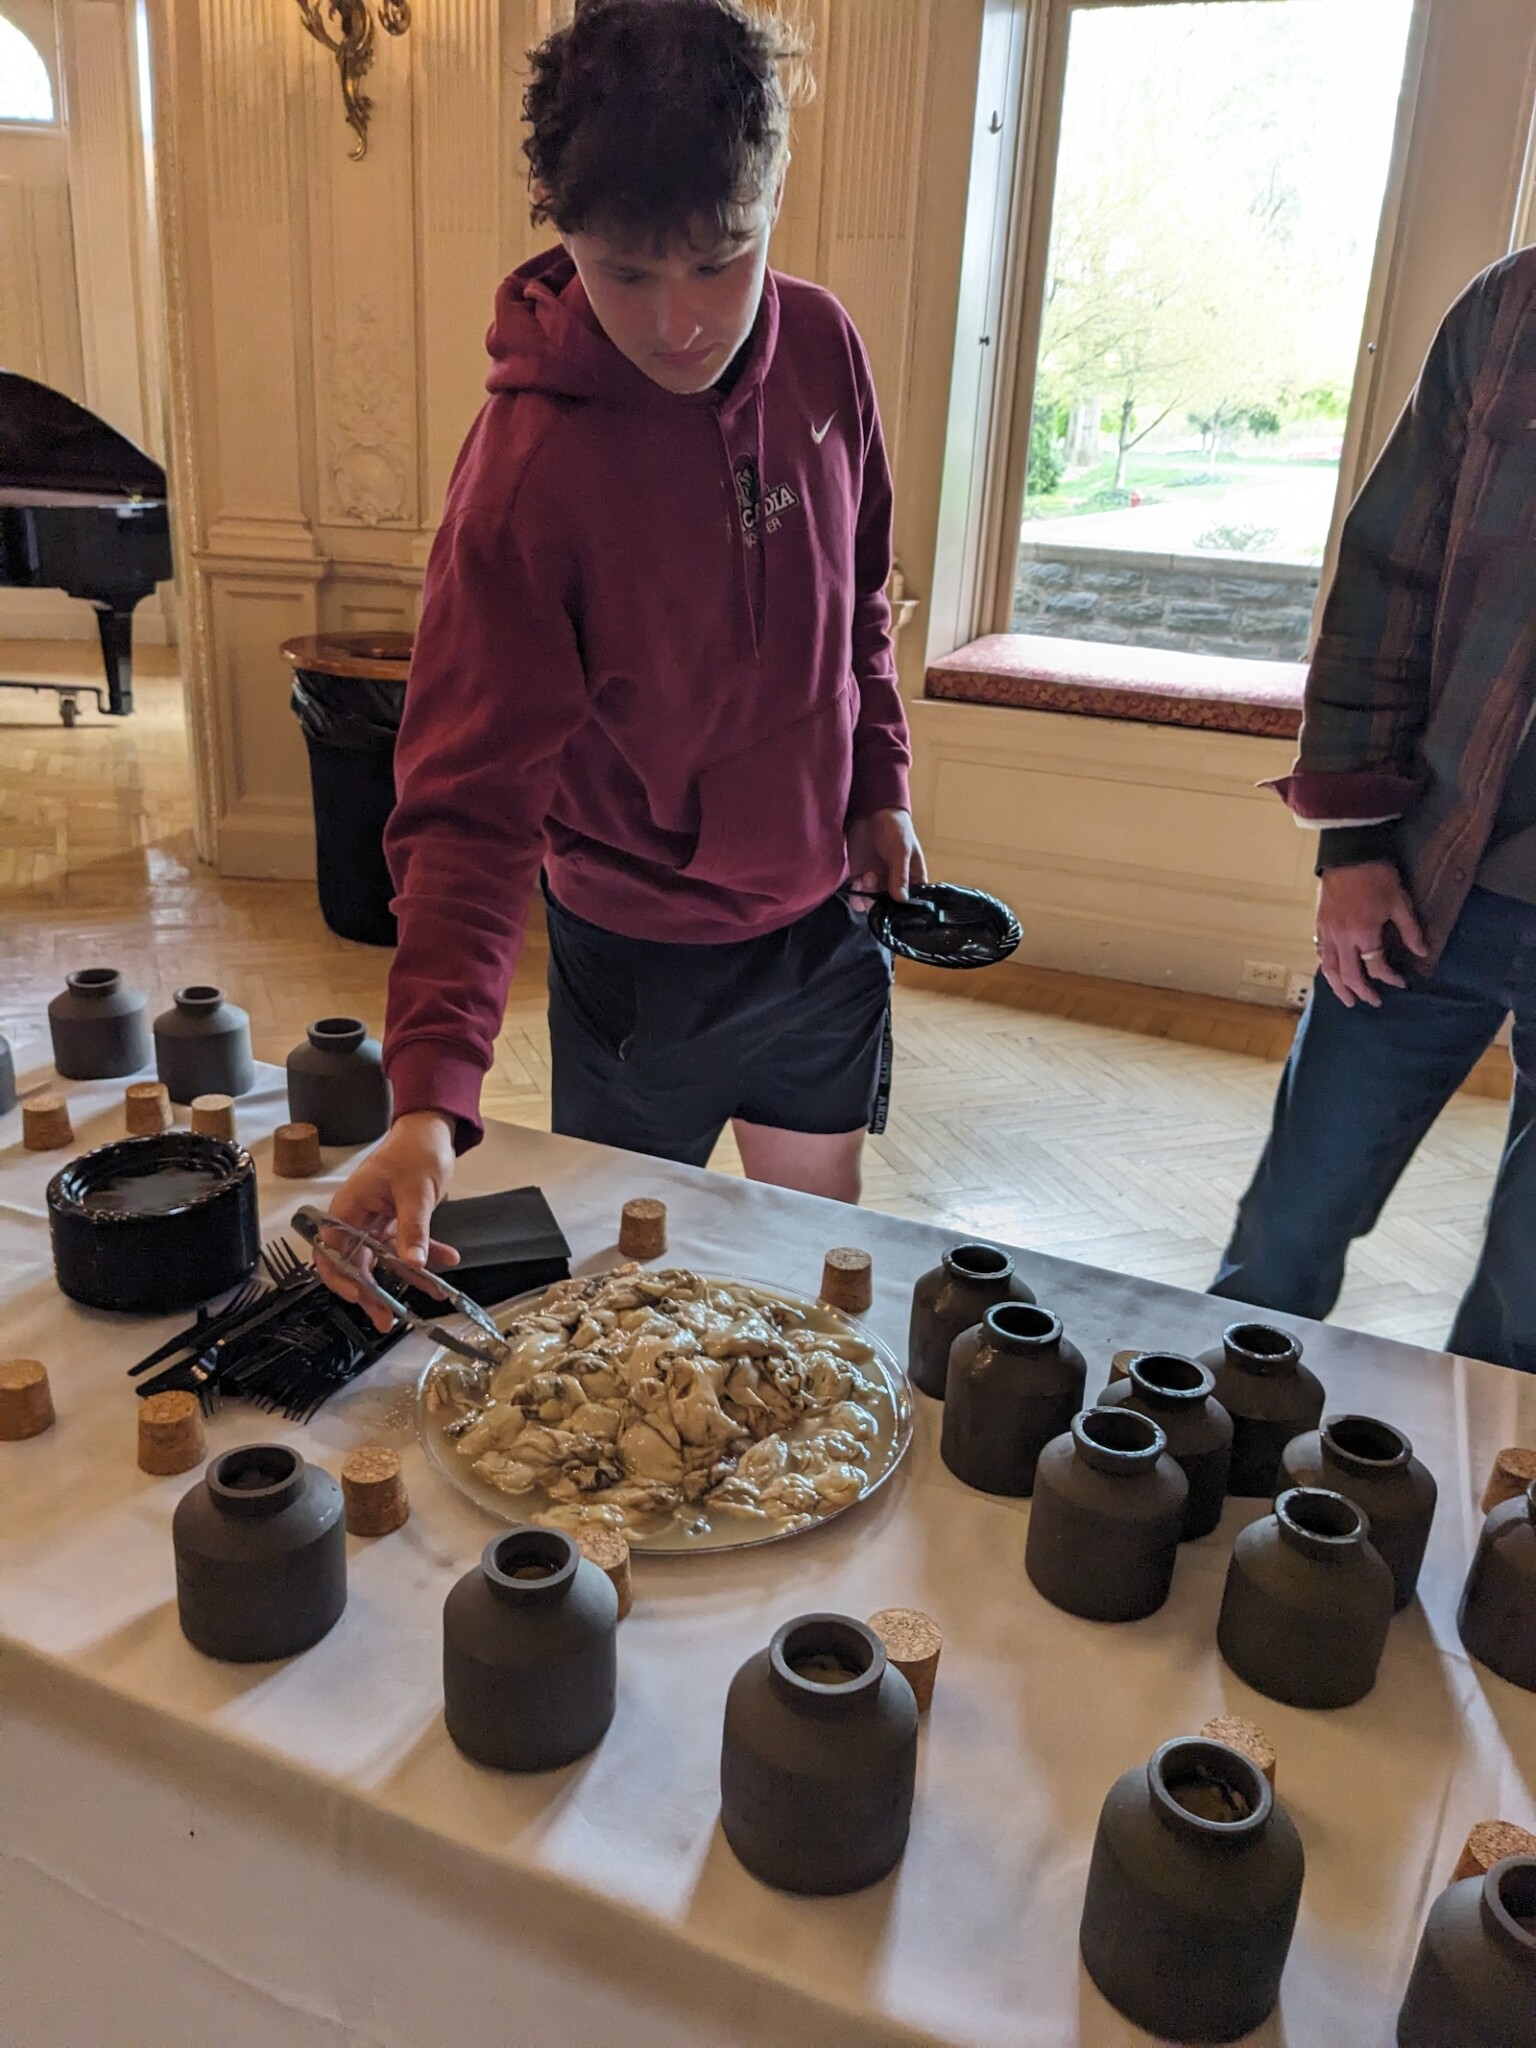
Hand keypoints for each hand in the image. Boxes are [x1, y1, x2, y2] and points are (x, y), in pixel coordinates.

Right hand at [318, 1110, 460, 1330]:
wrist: (433, 1130)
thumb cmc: (415, 1151)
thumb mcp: (417, 1192)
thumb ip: (413, 1229)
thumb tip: (413, 1263)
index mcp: (348, 1207)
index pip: (330, 1251)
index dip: (339, 1278)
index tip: (359, 1298)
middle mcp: (356, 1218)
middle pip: (355, 1264)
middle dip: (373, 1293)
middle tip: (387, 1319)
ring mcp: (375, 1222)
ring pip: (383, 1261)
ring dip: (407, 1278)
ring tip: (431, 1295)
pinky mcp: (395, 1222)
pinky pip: (405, 1248)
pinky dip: (426, 1256)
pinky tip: (447, 1262)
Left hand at [847, 808, 925, 903]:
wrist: (870, 810)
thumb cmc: (895, 827)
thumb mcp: (902, 850)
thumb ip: (900, 875)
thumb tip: (902, 900)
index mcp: (913, 878)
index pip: (913, 902)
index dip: (905, 909)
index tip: (896, 908)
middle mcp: (895, 884)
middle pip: (891, 907)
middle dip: (882, 901)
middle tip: (876, 882)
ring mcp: (877, 882)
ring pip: (873, 903)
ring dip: (868, 897)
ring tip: (866, 878)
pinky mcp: (860, 877)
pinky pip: (858, 895)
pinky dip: (857, 893)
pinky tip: (857, 881)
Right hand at [1314, 862, 1427, 1008]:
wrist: (1349, 854)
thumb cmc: (1377, 876)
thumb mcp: (1399, 902)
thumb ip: (1410, 930)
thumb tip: (1422, 952)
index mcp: (1364, 933)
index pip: (1376, 966)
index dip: (1390, 978)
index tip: (1401, 983)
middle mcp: (1343, 938)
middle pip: (1349, 975)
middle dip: (1361, 992)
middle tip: (1372, 1002)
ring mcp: (1328, 932)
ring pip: (1328, 968)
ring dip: (1337, 987)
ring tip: (1346, 999)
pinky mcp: (1320, 924)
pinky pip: (1320, 952)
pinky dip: (1326, 966)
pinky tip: (1331, 972)